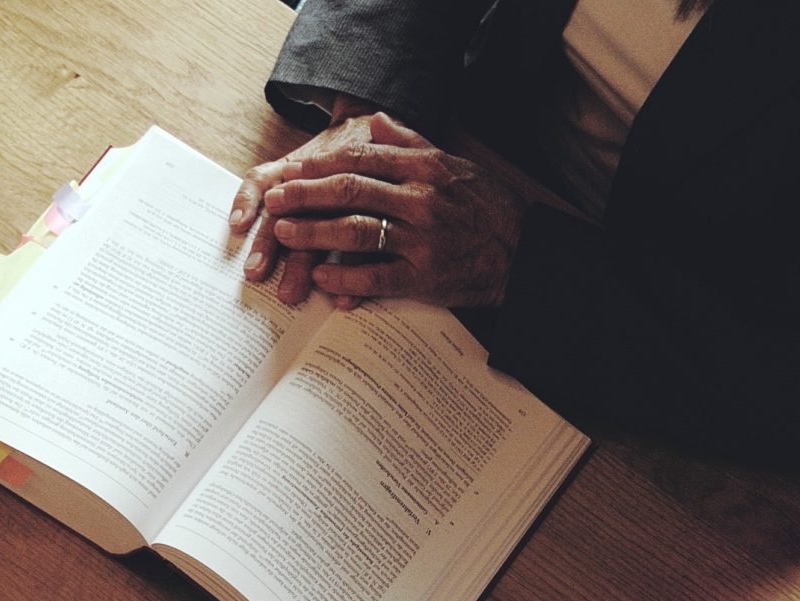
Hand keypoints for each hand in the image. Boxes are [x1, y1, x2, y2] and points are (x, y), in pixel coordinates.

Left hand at [231, 111, 524, 308]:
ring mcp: (422, 240)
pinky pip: (376, 277)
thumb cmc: (487, 208)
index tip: (291, 170)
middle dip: (305, 195)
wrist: (525, 254)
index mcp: (426, 168)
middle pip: (351, 191)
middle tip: (274, 199)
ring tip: (285, 233)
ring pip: (357, 232)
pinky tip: (322, 279)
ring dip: (315, 233)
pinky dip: (346, 279)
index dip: (320, 165)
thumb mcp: (454, 165)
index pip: (362, 159)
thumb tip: (377, 122)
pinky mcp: (425, 278)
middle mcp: (422, 200)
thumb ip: (412, 143)